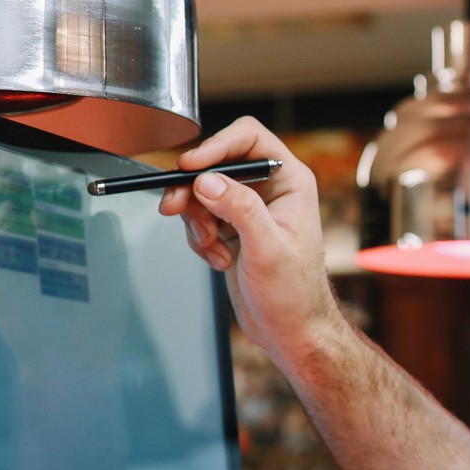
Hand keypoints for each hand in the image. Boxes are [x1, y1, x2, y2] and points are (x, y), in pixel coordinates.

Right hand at [159, 117, 344, 365]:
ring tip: (212, 248)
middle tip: (175, 208)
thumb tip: (207, 181)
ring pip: (203, 192)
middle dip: (194, 190)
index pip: (249, 138)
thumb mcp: (267, 249)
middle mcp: (271, 189)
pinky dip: (200, 238)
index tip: (190, 168)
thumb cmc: (295, 294)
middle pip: (217, 164)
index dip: (216, 146)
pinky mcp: (233, 228)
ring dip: (197, 220)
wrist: (291, 331)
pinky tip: (218, 259)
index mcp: (291, 181)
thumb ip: (239, 210)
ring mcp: (250, 208)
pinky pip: (200, 217)